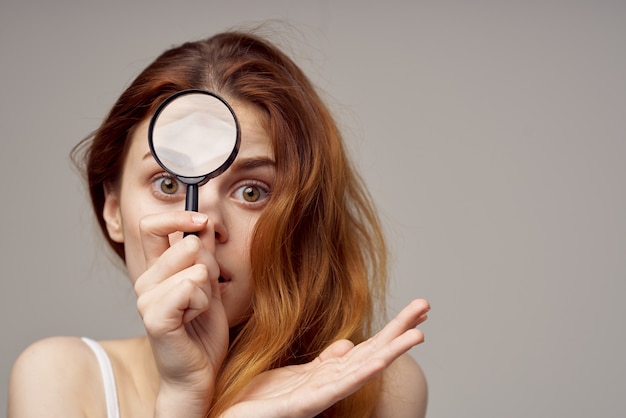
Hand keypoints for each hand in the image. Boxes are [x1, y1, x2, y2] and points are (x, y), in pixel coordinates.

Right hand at [134, 211, 228, 413]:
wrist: (197, 373)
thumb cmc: (202, 331)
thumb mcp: (209, 284)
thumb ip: (204, 253)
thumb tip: (205, 221)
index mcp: (155, 270)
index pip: (152, 226)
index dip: (179, 217)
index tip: (202, 222)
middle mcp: (145, 280)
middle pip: (188, 245)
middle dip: (210, 267)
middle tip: (204, 295)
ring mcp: (145, 299)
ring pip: (196, 268)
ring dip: (208, 291)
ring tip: (197, 311)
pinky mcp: (154, 317)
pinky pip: (191, 288)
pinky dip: (203, 304)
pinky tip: (192, 321)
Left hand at [220, 298, 429, 417]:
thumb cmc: (259, 400)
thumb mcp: (294, 372)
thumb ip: (324, 361)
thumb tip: (349, 344)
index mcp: (327, 374)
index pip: (368, 346)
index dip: (392, 328)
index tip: (417, 309)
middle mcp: (330, 384)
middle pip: (372, 352)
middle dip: (399, 331)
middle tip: (427, 305)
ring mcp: (319, 395)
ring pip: (362, 369)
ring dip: (391, 351)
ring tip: (417, 335)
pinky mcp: (304, 404)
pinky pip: (336, 386)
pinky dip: (361, 373)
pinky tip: (379, 360)